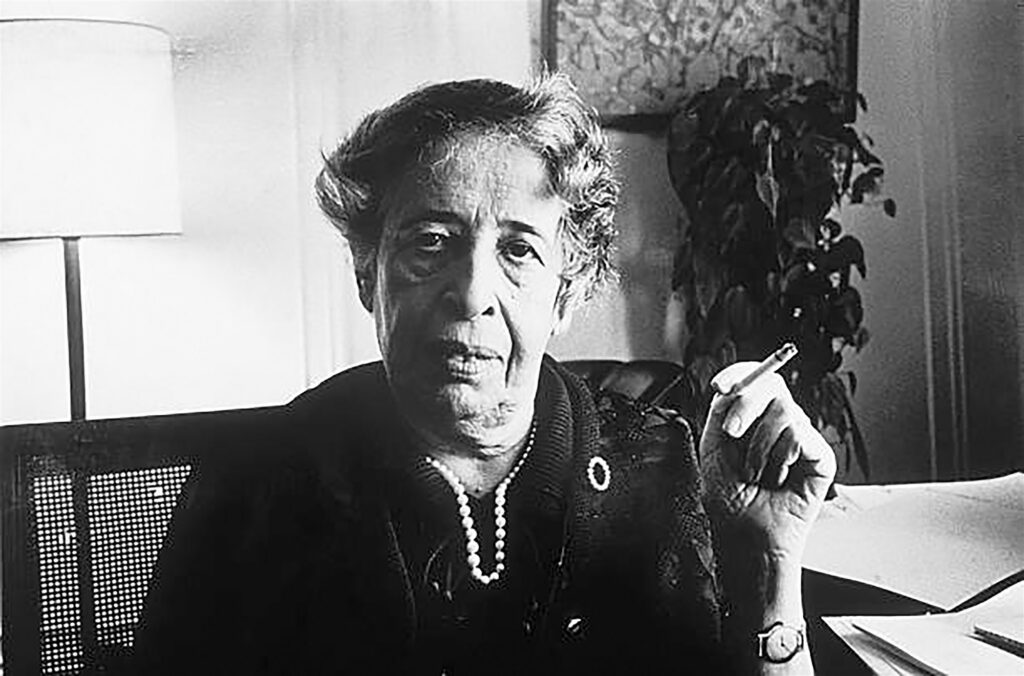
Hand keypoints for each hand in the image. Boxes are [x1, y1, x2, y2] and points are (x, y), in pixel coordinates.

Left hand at [700, 362, 835, 561]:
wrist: (745, 536)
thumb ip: (721, 413)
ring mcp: (802, 437)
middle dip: (746, 404)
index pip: (753, 378)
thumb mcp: (713, 448)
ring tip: (755, 474)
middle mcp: (780, 422)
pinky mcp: (820, 455)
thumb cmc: (728, 499)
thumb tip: (730, 385)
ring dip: (759, 446)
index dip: (739, 374)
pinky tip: (778, 478)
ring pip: (784, 410)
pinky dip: (780, 457)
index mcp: (754, 417)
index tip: (719, 386)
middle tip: (732, 433)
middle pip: (771, 384)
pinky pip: (799, 434)